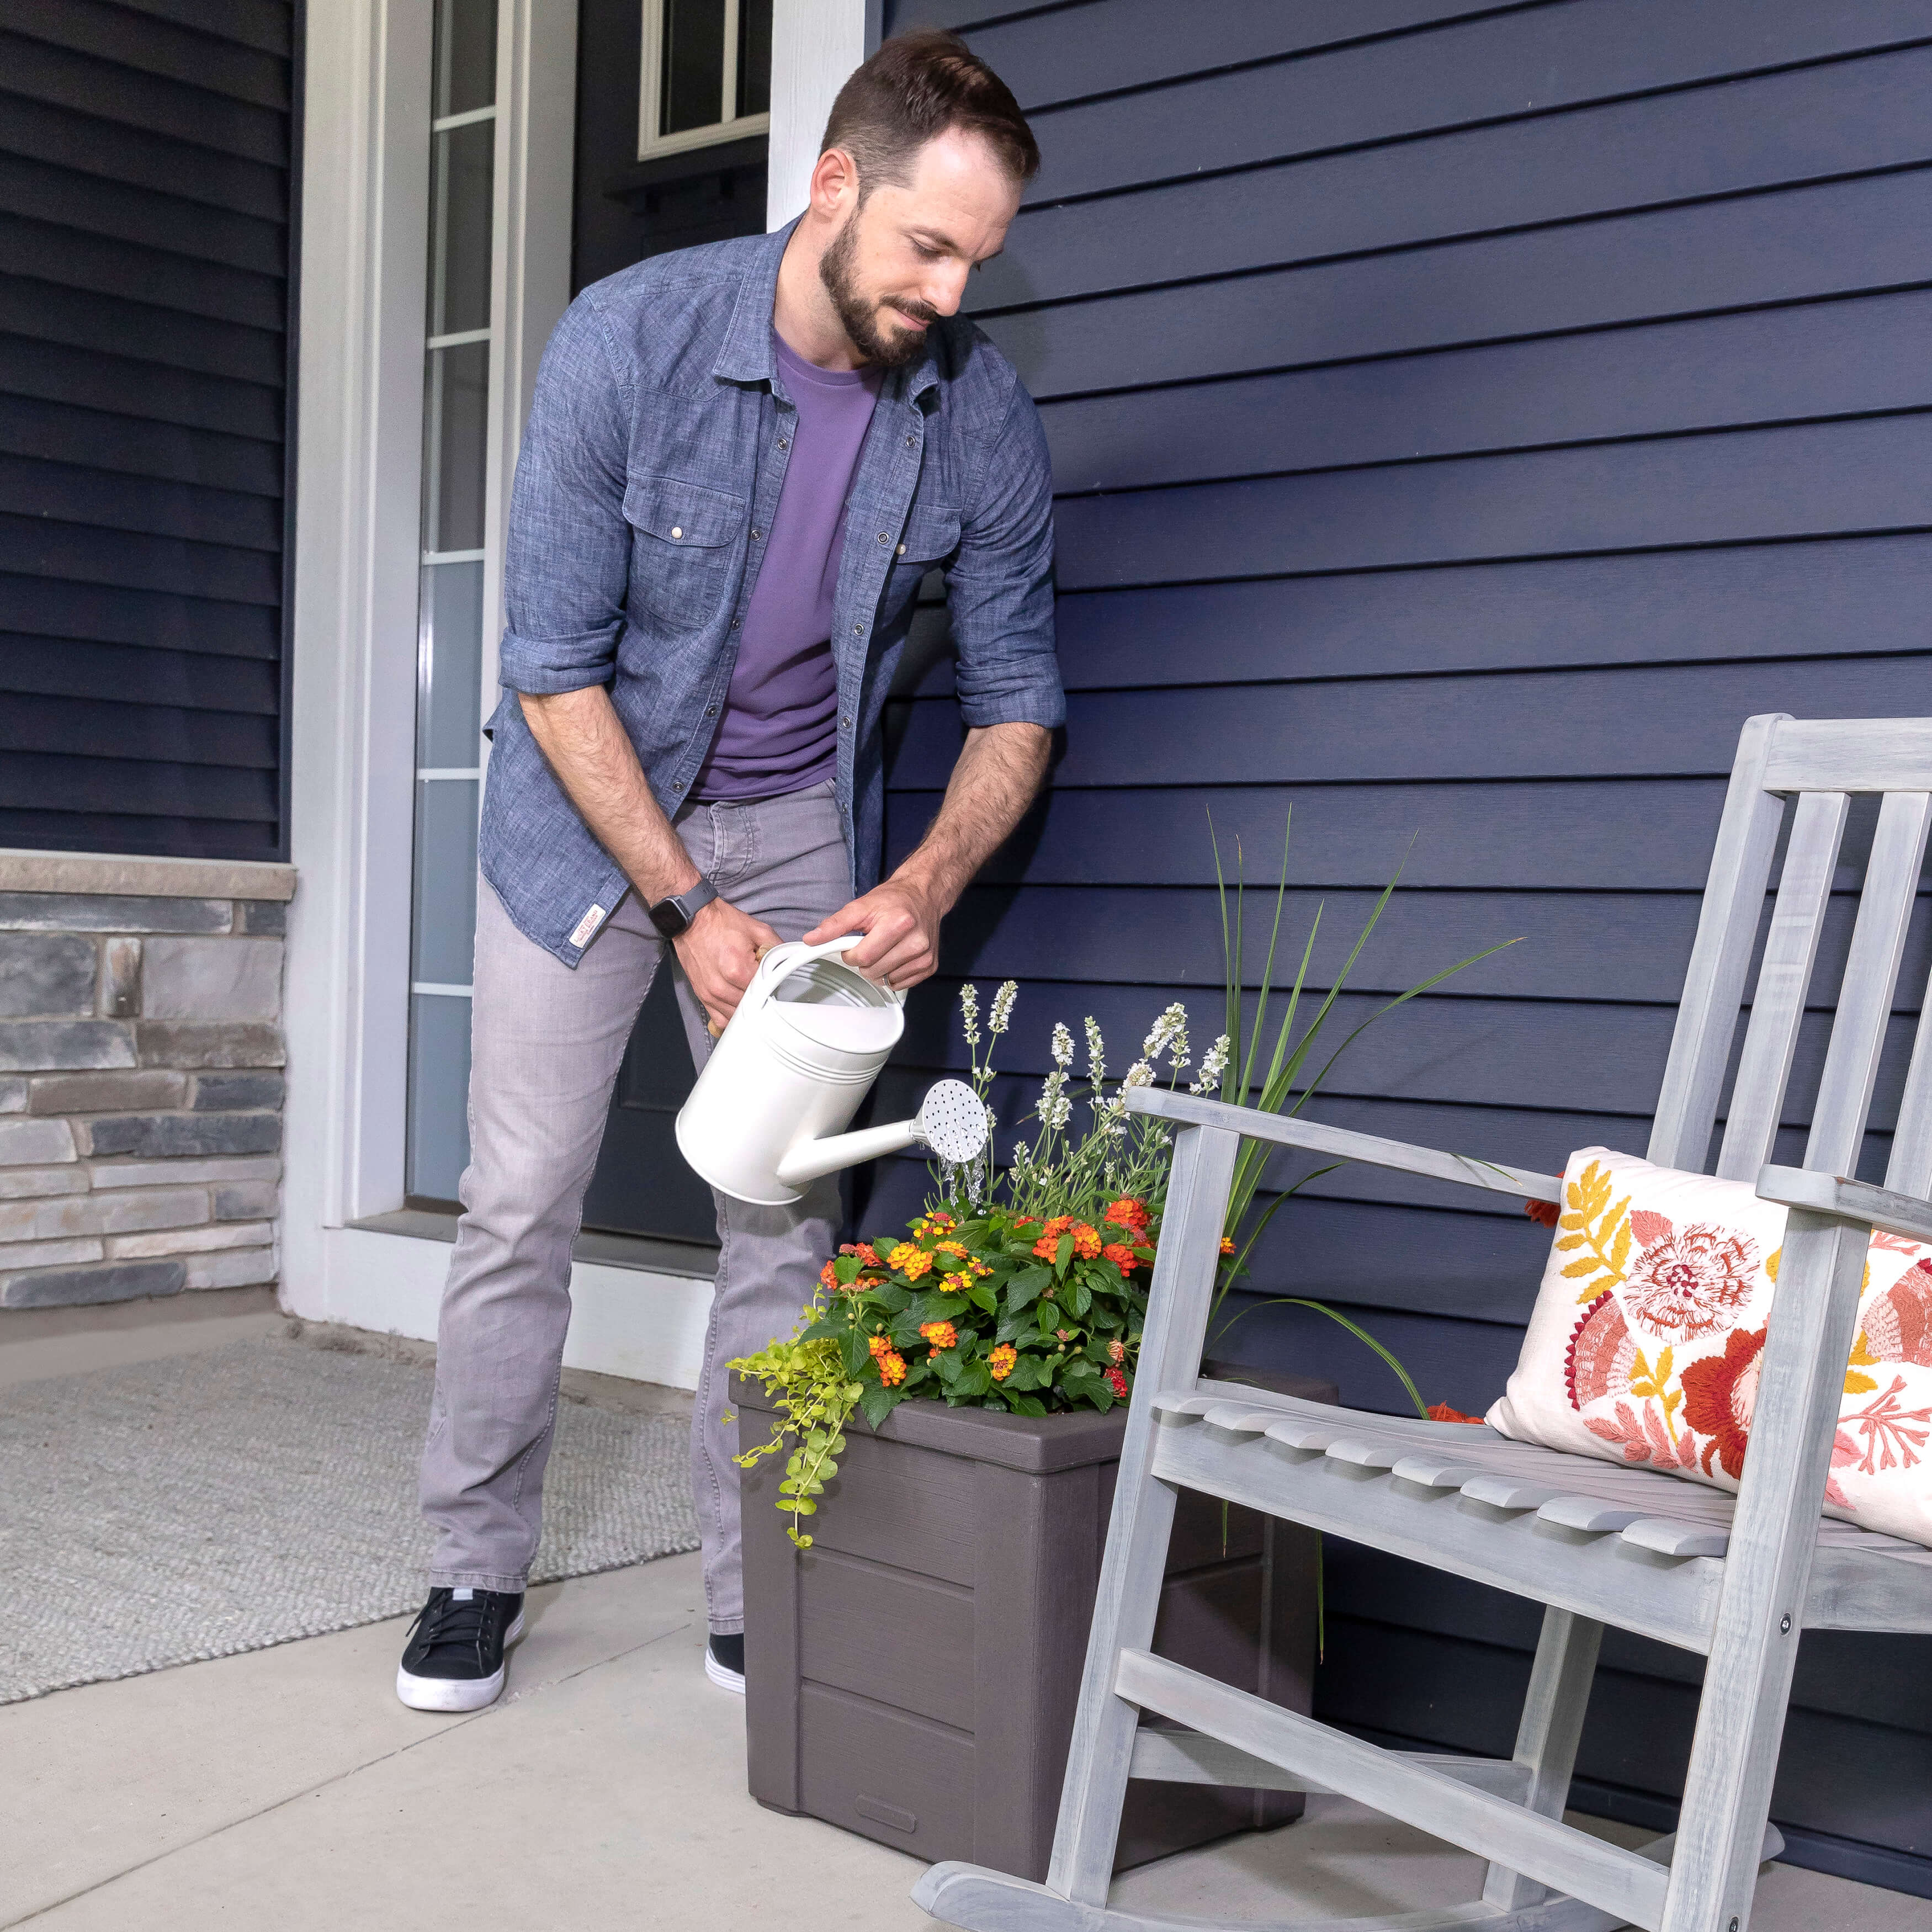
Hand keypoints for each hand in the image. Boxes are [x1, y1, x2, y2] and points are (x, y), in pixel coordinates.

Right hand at [674, 897, 781, 1031]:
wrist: (692, 921)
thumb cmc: (722, 923)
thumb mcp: (757, 929)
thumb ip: (777, 947)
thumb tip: (789, 962)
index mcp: (736, 969)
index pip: (764, 991)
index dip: (774, 988)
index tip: (776, 982)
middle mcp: (721, 986)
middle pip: (752, 1006)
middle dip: (761, 999)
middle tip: (765, 987)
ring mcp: (710, 994)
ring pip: (737, 1017)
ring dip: (747, 1009)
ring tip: (752, 994)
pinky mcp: (702, 997)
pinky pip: (720, 1019)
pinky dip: (732, 1017)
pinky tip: (738, 1005)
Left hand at [804, 876, 942, 991]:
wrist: (923, 896)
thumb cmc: (893, 900)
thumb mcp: (860, 906)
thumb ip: (835, 924)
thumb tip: (812, 939)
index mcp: (898, 923)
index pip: (863, 957)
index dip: (851, 954)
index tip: (854, 945)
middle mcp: (915, 941)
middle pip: (873, 971)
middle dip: (865, 961)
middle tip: (871, 943)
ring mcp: (924, 955)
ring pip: (886, 980)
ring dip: (879, 969)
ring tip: (885, 948)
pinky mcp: (930, 966)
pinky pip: (901, 984)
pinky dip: (893, 974)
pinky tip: (896, 957)